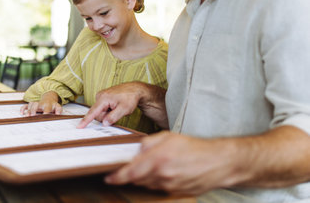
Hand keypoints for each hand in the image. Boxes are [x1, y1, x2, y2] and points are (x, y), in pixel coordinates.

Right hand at [20, 91, 61, 115]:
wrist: (49, 98)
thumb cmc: (52, 105)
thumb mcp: (58, 106)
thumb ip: (59, 110)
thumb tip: (58, 114)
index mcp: (47, 104)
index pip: (47, 108)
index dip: (45, 112)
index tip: (44, 116)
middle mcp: (40, 103)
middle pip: (36, 105)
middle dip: (34, 110)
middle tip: (33, 115)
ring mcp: (35, 104)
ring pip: (30, 105)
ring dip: (28, 110)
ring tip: (27, 116)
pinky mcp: (31, 105)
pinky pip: (25, 105)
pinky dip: (23, 109)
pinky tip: (22, 113)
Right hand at [77, 82, 142, 127]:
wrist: (135, 89)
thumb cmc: (130, 97)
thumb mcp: (124, 110)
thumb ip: (113, 117)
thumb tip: (104, 123)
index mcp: (104, 98)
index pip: (93, 112)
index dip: (86, 120)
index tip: (79, 126)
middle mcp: (100, 96)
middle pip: (98, 114)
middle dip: (106, 117)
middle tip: (117, 112)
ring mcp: (101, 96)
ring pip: (101, 112)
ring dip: (108, 113)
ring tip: (117, 107)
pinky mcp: (103, 97)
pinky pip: (103, 108)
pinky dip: (109, 110)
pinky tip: (115, 106)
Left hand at [104, 132, 233, 194]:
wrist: (219, 162)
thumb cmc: (195, 147)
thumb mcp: (169, 137)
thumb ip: (149, 142)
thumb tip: (136, 150)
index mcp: (158, 158)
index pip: (130, 172)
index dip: (117, 177)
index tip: (108, 178)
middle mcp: (162, 174)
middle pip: (137, 180)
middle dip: (129, 175)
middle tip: (126, 169)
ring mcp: (169, 186)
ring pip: (147, 184)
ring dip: (142, 178)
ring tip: (149, 167)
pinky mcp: (176, 192)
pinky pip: (159, 188)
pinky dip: (155, 181)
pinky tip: (161, 172)